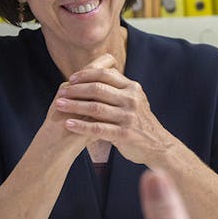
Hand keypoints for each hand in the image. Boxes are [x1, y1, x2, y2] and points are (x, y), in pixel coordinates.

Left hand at [55, 54, 177, 165]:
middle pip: (98, 89)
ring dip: (74, 105)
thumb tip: (98, 73)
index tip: (71, 78)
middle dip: (76, 89)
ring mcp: (128, 117)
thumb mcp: (135, 100)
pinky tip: (68, 124)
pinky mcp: (124, 134)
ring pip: (95, 108)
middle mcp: (131, 100)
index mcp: (133, 88)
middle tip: (61, 91)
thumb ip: (119, 88)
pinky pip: (98, 128)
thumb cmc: (140, 122)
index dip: (86, 74)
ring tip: (59, 105)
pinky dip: (81, 126)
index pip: (106, 74)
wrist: (158, 145)